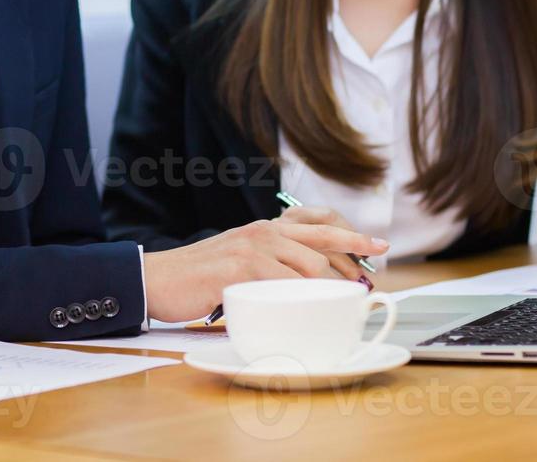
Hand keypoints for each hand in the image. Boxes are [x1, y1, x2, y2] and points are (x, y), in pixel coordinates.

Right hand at [142, 219, 389, 322]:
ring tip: (342, 307)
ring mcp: (253, 247)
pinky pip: (284, 283)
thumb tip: (306, 289)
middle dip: (354, 260)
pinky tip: (307, 312)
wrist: (158, 278)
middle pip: (322, 242)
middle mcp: (263, 231)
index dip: (352, 234)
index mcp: (266, 228)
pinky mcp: (240, 267)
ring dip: (330, 289)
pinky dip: (301, 300)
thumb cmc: (199, 278)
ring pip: (309, 265)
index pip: (318, 223)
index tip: (377, 246)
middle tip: (372, 277)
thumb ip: (270, 266)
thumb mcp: (240, 264)